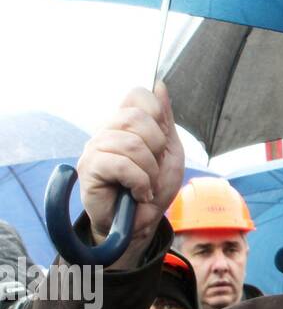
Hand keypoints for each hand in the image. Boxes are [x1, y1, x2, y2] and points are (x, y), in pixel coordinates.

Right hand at [76, 83, 184, 264]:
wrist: (140, 224)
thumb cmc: (152, 188)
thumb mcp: (168, 151)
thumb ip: (164, 119)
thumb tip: (159, 84)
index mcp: (125, 123)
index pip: (137, 94)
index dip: (155, 112)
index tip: (160, 139)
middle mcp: (106, 131)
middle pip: (136, 117)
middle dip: (156, 146)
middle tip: (153, 167)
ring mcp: (94, 149)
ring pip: (131, 144)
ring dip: (149, 170)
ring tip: (146, 184)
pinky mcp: (88, 169)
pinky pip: (121, 164)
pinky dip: (139, 182)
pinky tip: (138, 192)